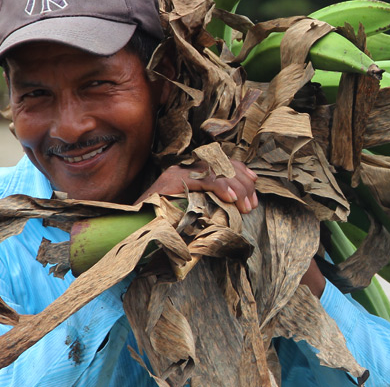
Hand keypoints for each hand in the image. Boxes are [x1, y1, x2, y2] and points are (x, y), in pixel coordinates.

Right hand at [136, 160, 258, 212]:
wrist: (135, 227)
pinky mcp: (173, 180)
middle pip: (223, 165)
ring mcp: (179, 172)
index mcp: (191, 171)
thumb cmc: (164, 222)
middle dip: (243, 183)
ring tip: (246, 205)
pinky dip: (221, 187)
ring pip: (217, 171)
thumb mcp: (193, 210)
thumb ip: (210, 203)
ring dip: (236, 188)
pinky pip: (204, 179)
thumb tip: (236, 206)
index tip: (254, 182)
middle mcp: (185, 167)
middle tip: (252, 204)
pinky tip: (232, 198)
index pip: (221, 162)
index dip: (240, 170)